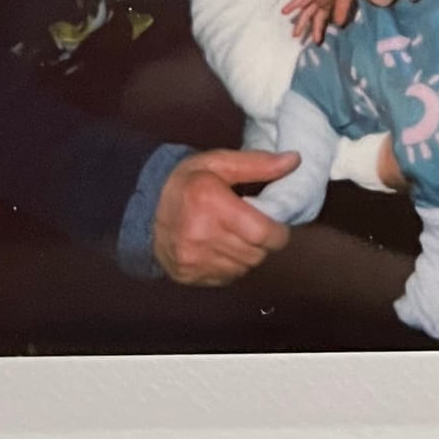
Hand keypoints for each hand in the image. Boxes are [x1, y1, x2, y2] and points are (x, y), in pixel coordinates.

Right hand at [152, 149, 294, 285]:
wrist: (144, 209)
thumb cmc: (186, 182)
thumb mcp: (219, 163)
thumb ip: (259, 164)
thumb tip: (294, 160)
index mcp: (211, 202)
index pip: (262, 233)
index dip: (278, 231)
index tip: (277, 224)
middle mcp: (201, 234)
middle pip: (256, 253)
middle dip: (263, 242)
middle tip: (254, 226)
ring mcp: (193, 259)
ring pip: (244, 267)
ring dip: (248, 254)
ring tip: (235, 235)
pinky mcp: (189, 275)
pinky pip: (228, 277)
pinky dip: (232, 265)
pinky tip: (221, 248)